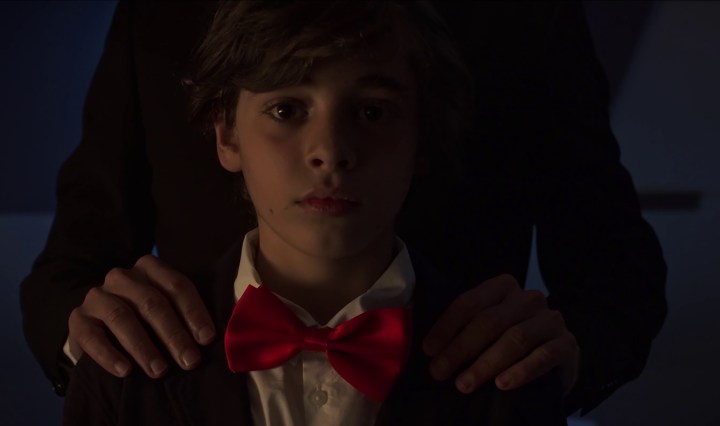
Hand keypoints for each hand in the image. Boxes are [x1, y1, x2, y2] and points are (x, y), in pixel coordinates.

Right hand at [67, 255, 215, 377]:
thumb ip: (185, 315)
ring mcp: (97, 295)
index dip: (194, 313)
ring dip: (144, 347)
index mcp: (150, 268)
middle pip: (153, 303)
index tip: (207, 339)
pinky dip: (109, 355)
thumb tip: (210, 338)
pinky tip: (125, 371)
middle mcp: (122, 277)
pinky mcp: (77, 318)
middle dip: (174, 334)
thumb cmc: (145, 320)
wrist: (99, 328)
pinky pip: (93, 336)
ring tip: (160, 371)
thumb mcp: (166, 309)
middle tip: (190, 361)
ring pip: (122, 317)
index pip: (177, 286)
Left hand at [423, 274, 578, 393]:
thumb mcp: (486, 328)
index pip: (470, 302)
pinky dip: (521, 371)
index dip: (447, 326)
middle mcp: (528, 298)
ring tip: (464, 384)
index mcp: (503, 287)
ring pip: (515, 338)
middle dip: (461, 348)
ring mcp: (550, 320)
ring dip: (486, 363)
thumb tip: (429, 348)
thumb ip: (464, 328)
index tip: (429, 350)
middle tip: (439, 372)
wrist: (554, 357)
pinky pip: (543, 356)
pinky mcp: (567, 344)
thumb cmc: (508, 340)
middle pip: (490, 321)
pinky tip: (502, 384)